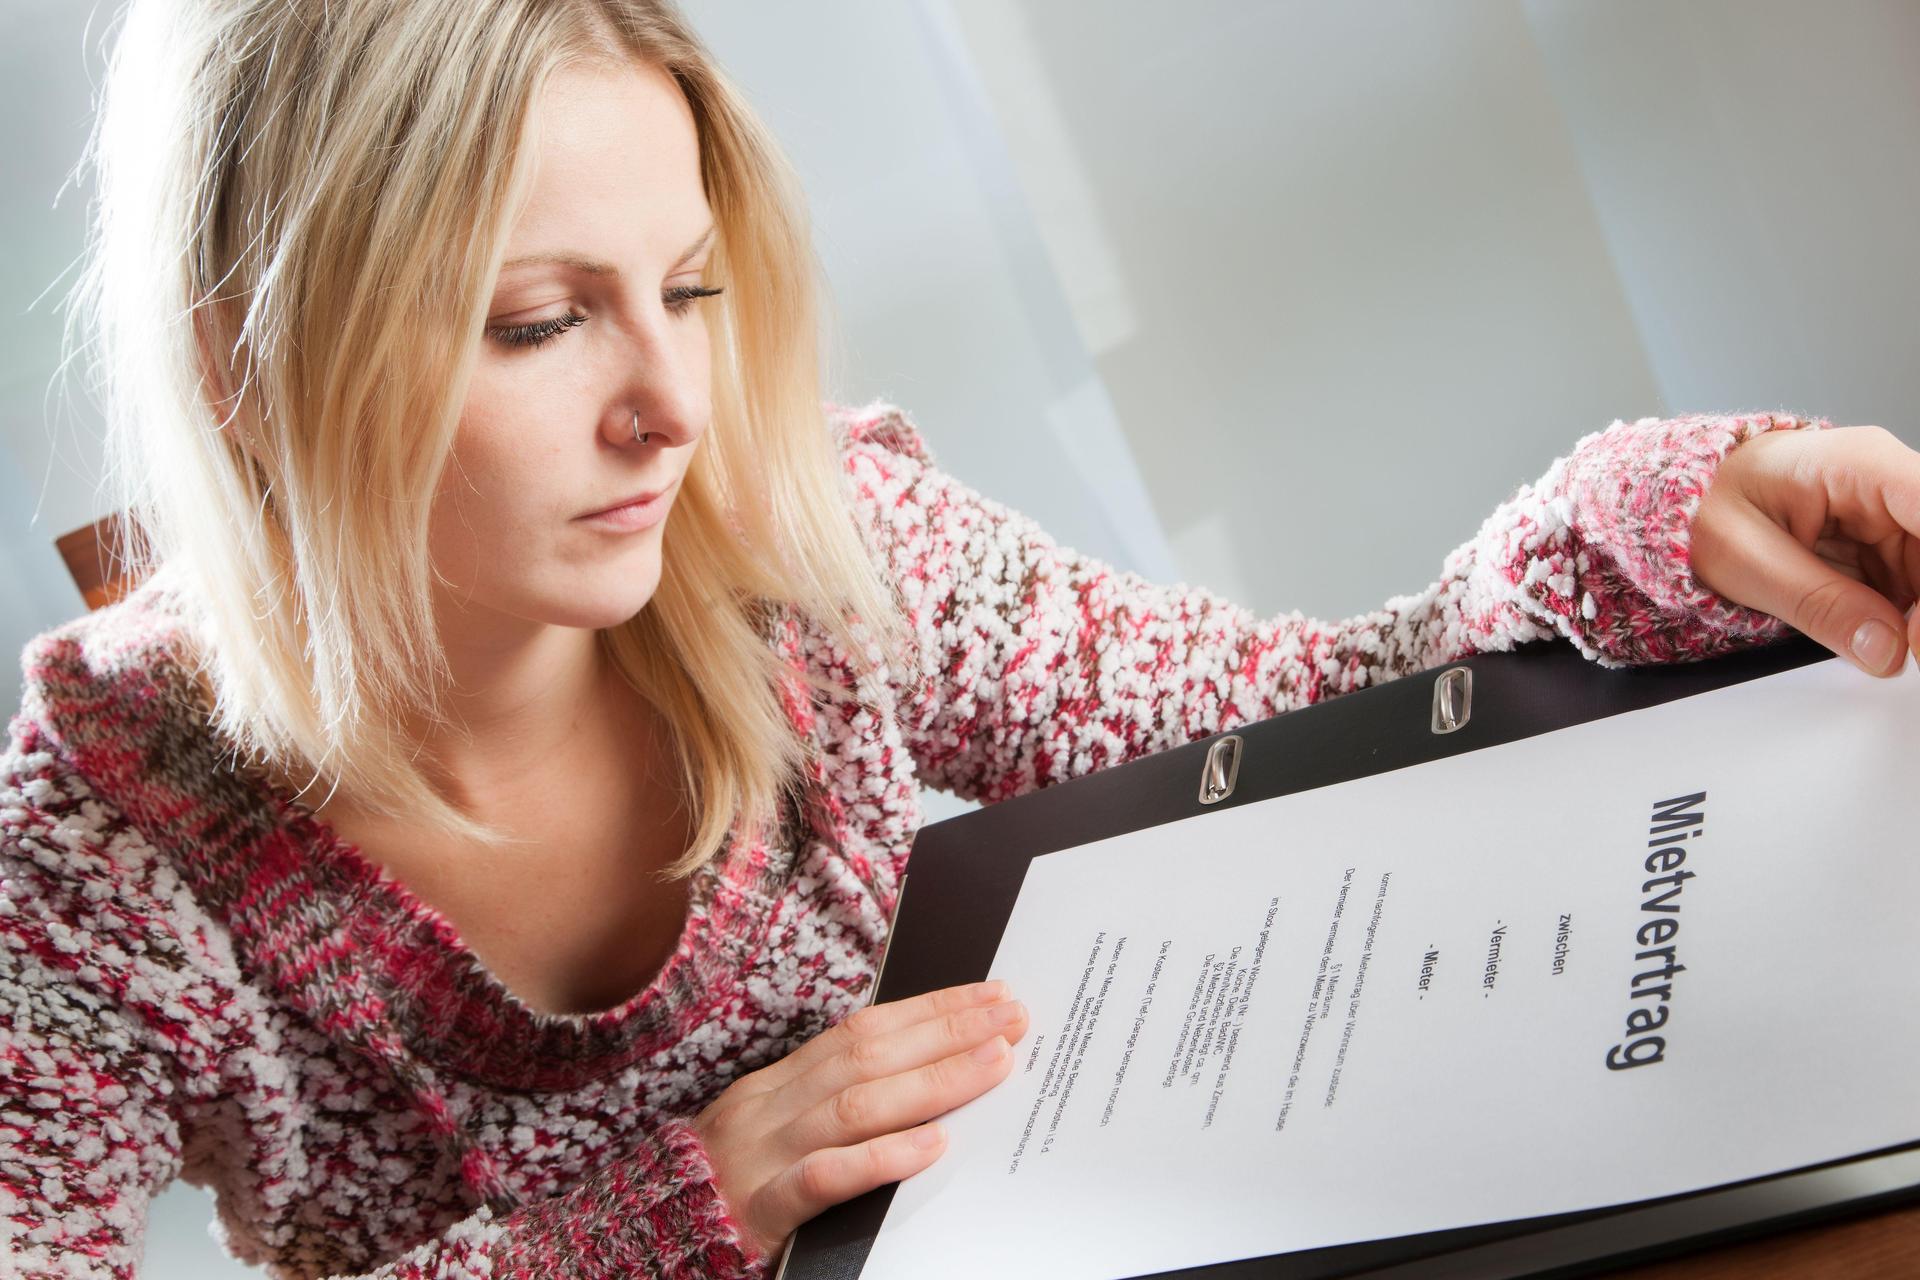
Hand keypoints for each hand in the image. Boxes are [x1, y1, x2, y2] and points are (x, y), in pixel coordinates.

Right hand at [690, 980, 1029, 1257]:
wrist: (645, 1234)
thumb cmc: (728, 1185)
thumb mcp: (776, 1129)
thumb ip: (836, 1102)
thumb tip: (924, 1072)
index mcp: (779, 1083)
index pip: (864, 1030)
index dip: (929, 1009)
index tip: (989, 996)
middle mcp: (772, 1106)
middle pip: (868, 1055)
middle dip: (945, 1032)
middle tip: (1011, 1018)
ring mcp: (765, 1154)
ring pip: (855, 1106)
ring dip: (932, 1080)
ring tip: (994, 1065)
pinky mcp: (763, 1208)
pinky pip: (825, 1178)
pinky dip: (882, 1157)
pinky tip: (931, 1145)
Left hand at [1692, 424, 1919, 675]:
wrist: (1681, 499)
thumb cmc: (1702, 506)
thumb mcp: (1746, 561)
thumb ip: (1819, 604)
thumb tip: (1888, 650)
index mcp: (1862, 464)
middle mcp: (1887, 483)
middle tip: (1907, 655)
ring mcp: (1888, 515)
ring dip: (1914, 619)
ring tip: (1889, 652)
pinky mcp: (1880, 545)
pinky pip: (1910, 587)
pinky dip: (1902, 620)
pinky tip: (1882, 642)